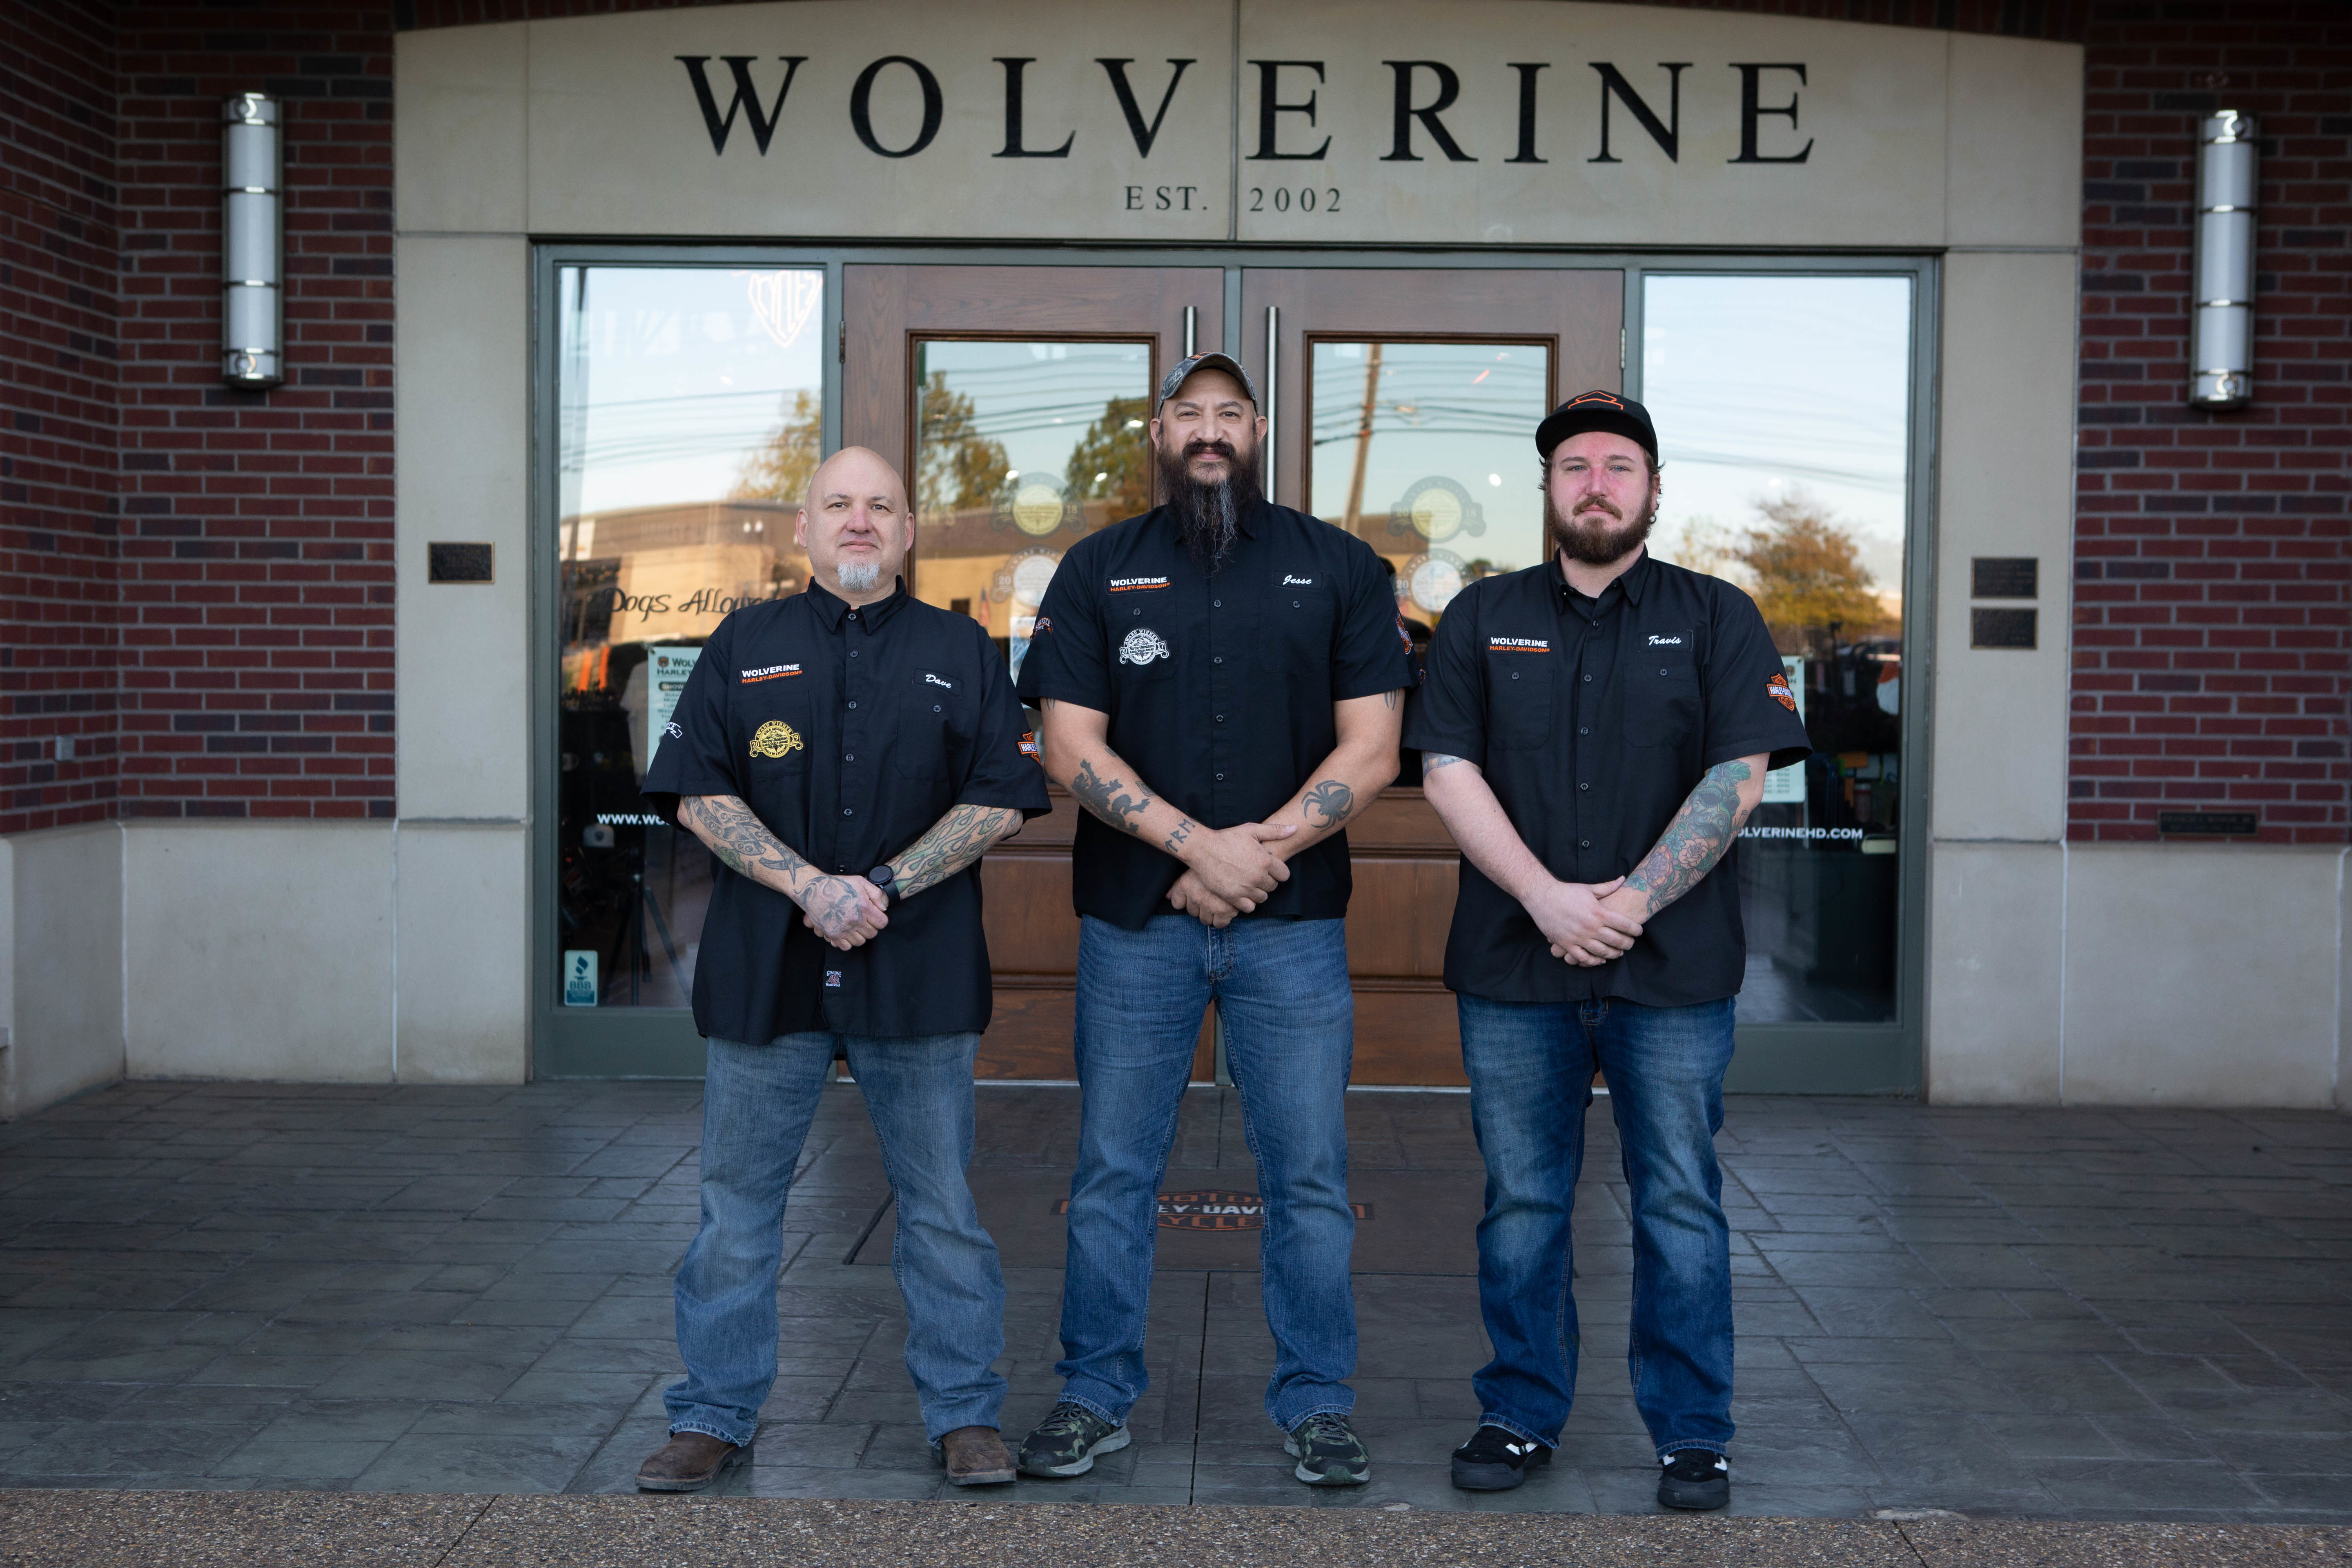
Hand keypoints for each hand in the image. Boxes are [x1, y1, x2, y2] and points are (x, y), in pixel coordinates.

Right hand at [798, 874, 888, 950]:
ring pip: (860, 942)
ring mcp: (844, 929)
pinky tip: (845, 933)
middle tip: (863, 921)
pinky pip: (845, 946)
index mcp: (864, 907)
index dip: (879, 920)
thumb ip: (876, 894)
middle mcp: (855, 920)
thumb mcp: (860, 882)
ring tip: (854, 927)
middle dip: (870, 928)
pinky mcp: (833, 934)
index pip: (882, 923)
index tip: (874, 917)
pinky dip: (847, 942)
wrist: (814, 890)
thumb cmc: (837, 885)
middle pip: (872, 934)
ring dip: (859, 935)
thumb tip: (883, 908)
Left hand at [1167, 869, 1240, 927]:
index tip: (1194, 895)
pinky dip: (1222, 919)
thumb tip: (1167, 896)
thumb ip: (1179, 884)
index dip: (1185, 900)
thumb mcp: (1195, 869)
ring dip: (1210, 913)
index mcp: (1186, 885)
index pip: (1177, 904)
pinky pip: (1219, 923)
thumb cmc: (1215, 862)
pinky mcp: (1226, 911)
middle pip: (1192, 912)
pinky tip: (1226, 910)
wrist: (1239, 859)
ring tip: (1218, 902)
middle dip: (1200, 906)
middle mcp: (1196, 896)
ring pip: (1205, 920)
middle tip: (1210, 896)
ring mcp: (1210, 905)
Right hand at [1182, 822, 1296, 911]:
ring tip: (1248, 883)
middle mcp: (1258, 876)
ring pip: (1262, 898)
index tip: (1268, 869)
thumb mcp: (1251, 830)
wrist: (1203, 849)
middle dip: (1267, 881)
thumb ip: (1275, 831)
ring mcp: (1245, 888)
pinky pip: (1249, 907)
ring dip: (1257, 892)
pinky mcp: (1233, 897)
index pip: (1284, 875)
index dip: (1277, 872)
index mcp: (1265, 860)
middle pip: (1273, 887)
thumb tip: (1295, 829)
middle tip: (1255, 874)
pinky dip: (1247, 902)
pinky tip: (1241, 893)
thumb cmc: (1227, 838)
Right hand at [1525, 876, 1643, 966]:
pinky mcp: (1567, 944)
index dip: (1635, 929)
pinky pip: (1584, 958)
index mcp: (1598, 912)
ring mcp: (1578, 937)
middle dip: (1628, 944)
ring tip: (1619, 953)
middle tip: (1631, 943)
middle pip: (1617, 941)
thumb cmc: (1566, 891)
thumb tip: (1624, 879)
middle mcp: (1591, 927)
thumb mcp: (1589, 888)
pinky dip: (1594, 961)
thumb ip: (1608, 887)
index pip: (1625, 924)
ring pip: (1603, 952)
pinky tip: (1600, 959)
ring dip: (1614, 954)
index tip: (1639, 931)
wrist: (1542, 896)